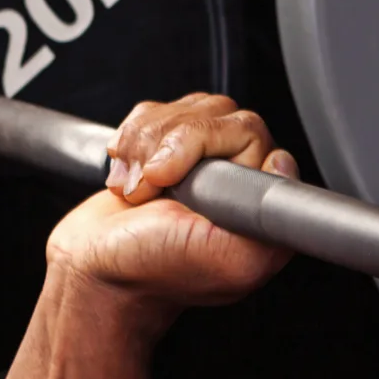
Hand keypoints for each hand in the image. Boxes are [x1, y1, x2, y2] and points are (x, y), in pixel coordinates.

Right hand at [45, 94, 298, 312]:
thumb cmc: (151, 268)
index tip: (180, 183)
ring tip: (140, 189)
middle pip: (215, 114)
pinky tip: (129, 177)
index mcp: (256, 203)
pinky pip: (155, 112)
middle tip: (154, 185)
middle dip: (170, 145)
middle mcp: (235, 177)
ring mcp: (201, 158)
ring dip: (146, 145)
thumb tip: (282, 162)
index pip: (250, 133)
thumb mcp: (224, 258)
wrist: (95, 265)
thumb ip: (264, 217)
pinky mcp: (167, 146)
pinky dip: (131, 139)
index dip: (206, 147)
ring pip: (183, 110)